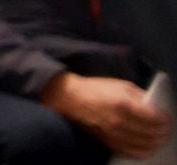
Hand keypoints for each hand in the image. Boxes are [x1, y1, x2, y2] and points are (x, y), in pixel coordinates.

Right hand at [41, 73, 172, 157]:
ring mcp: (113, 134)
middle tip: (167, 130)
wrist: (70, 98)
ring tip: (160, 139)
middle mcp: (119, 121)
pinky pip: (131, 152)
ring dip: (156, 143)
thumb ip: (140, 96)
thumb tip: (156, 109)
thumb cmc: (96, 88)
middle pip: (151, 133)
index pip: (154, 118)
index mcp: (123, 104)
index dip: (165, 120)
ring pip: (143, 145)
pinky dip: (143, 152)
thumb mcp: (121, 85)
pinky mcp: (107, 141)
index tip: (167, 119)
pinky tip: (148, 148)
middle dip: (163, 133)